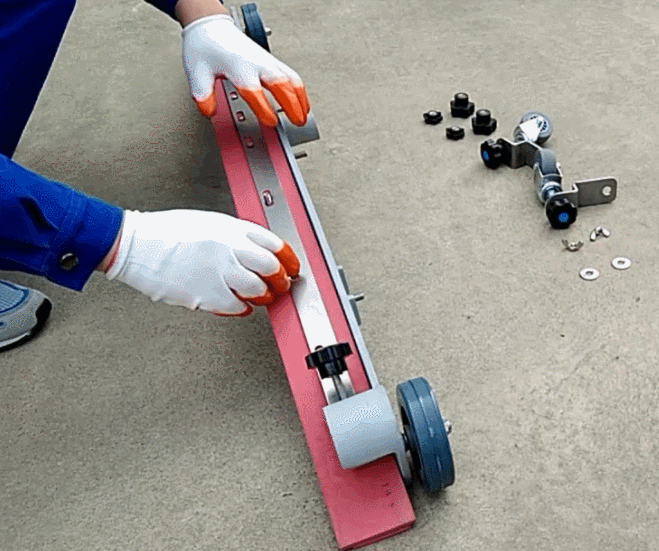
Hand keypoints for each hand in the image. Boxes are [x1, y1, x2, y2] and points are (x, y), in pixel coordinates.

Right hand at [105, 210, 299, 315]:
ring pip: (259, 289)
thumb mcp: (208, 223)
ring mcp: (218, 271)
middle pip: (272, 267)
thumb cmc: (165, 233)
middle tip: (280, 285)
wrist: (133, 245)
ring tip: (260, 296)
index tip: (291, 267)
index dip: (289, 259)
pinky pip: (237, 307)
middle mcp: (228, 248)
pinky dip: (242, 308)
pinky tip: (237, 304)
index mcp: (230, 228)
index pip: (274, 243)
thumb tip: (256, 250)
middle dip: (281, 280)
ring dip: (264, 296)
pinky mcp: (206, 293)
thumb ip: (234, 236)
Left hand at [181, 14, 309, 126]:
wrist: (210, 25)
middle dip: (292, 105)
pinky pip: (291, 75)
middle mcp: (256, 62)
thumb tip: (209, 112)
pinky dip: (299, 89)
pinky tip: (300, 100)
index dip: (264, 108)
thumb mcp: (197, 73)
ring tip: (304, 115)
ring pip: (291, 78)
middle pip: (281, 84)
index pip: (254, 91)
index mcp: (239, 66)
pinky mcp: (270, 59)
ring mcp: (266, 60)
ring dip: (300, 98)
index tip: (270, 122)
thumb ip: (203, 95)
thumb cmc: (205, 46)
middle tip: (297, 122)